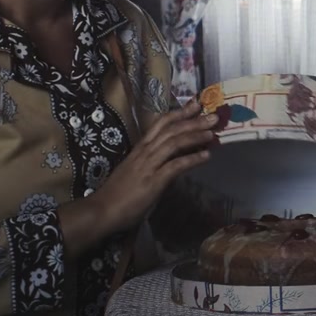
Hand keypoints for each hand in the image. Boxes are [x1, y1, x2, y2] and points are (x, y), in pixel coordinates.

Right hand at [67, 101, 216, 246]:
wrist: (102, 210)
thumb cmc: (118, 194)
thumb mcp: (136, 172)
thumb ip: (153, 164)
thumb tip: (173, 161)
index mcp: (140, 149)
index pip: (160, 124)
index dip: (179, 113)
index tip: (195, 105)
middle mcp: (144, 152)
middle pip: (171, 130)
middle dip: (193, 121)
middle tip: (213, 115)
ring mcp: (148, 165)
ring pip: (174, 143)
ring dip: (195, 136)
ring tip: (213, 133)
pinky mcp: (153, 181)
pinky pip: (176, 166)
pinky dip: (192, 159)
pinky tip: (206, 156)